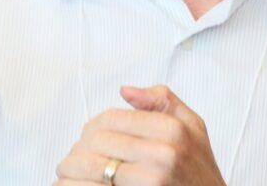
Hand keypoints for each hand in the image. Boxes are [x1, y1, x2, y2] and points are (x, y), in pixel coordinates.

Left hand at [55, 85, 225, 184]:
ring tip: (65, 176)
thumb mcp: (194, 128)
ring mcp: (154, 180)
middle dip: (77, 152)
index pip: (111, 118)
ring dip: (72, 172)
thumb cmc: (201, 172)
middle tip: (68, 161)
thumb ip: (162, 101)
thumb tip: (125, 90)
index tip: (84, 140)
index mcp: (173, 128)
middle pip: (99, 142)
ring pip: (95, 168)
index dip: (90, 129)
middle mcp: (165, 153)